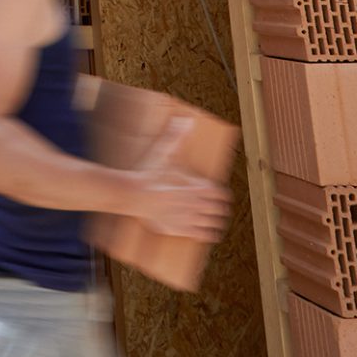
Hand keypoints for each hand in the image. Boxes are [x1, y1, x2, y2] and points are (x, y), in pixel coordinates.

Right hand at [126, 118, 229, 244]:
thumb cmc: (148, 173)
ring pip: (211, 223)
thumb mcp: (163, 152)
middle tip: (221, 209)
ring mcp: (188, 218)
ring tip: (218, 222)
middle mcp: (195, 203)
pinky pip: (200, 236)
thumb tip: (185, 120)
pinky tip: (209, 234)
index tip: (223, 195)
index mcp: (195, 186)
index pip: (219, 193)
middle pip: (218, 209)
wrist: (133, 194)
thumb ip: (176, 137)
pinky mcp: (179, 229)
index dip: (223, 195)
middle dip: (220, 209)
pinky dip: (207, 235)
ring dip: (216, 222)